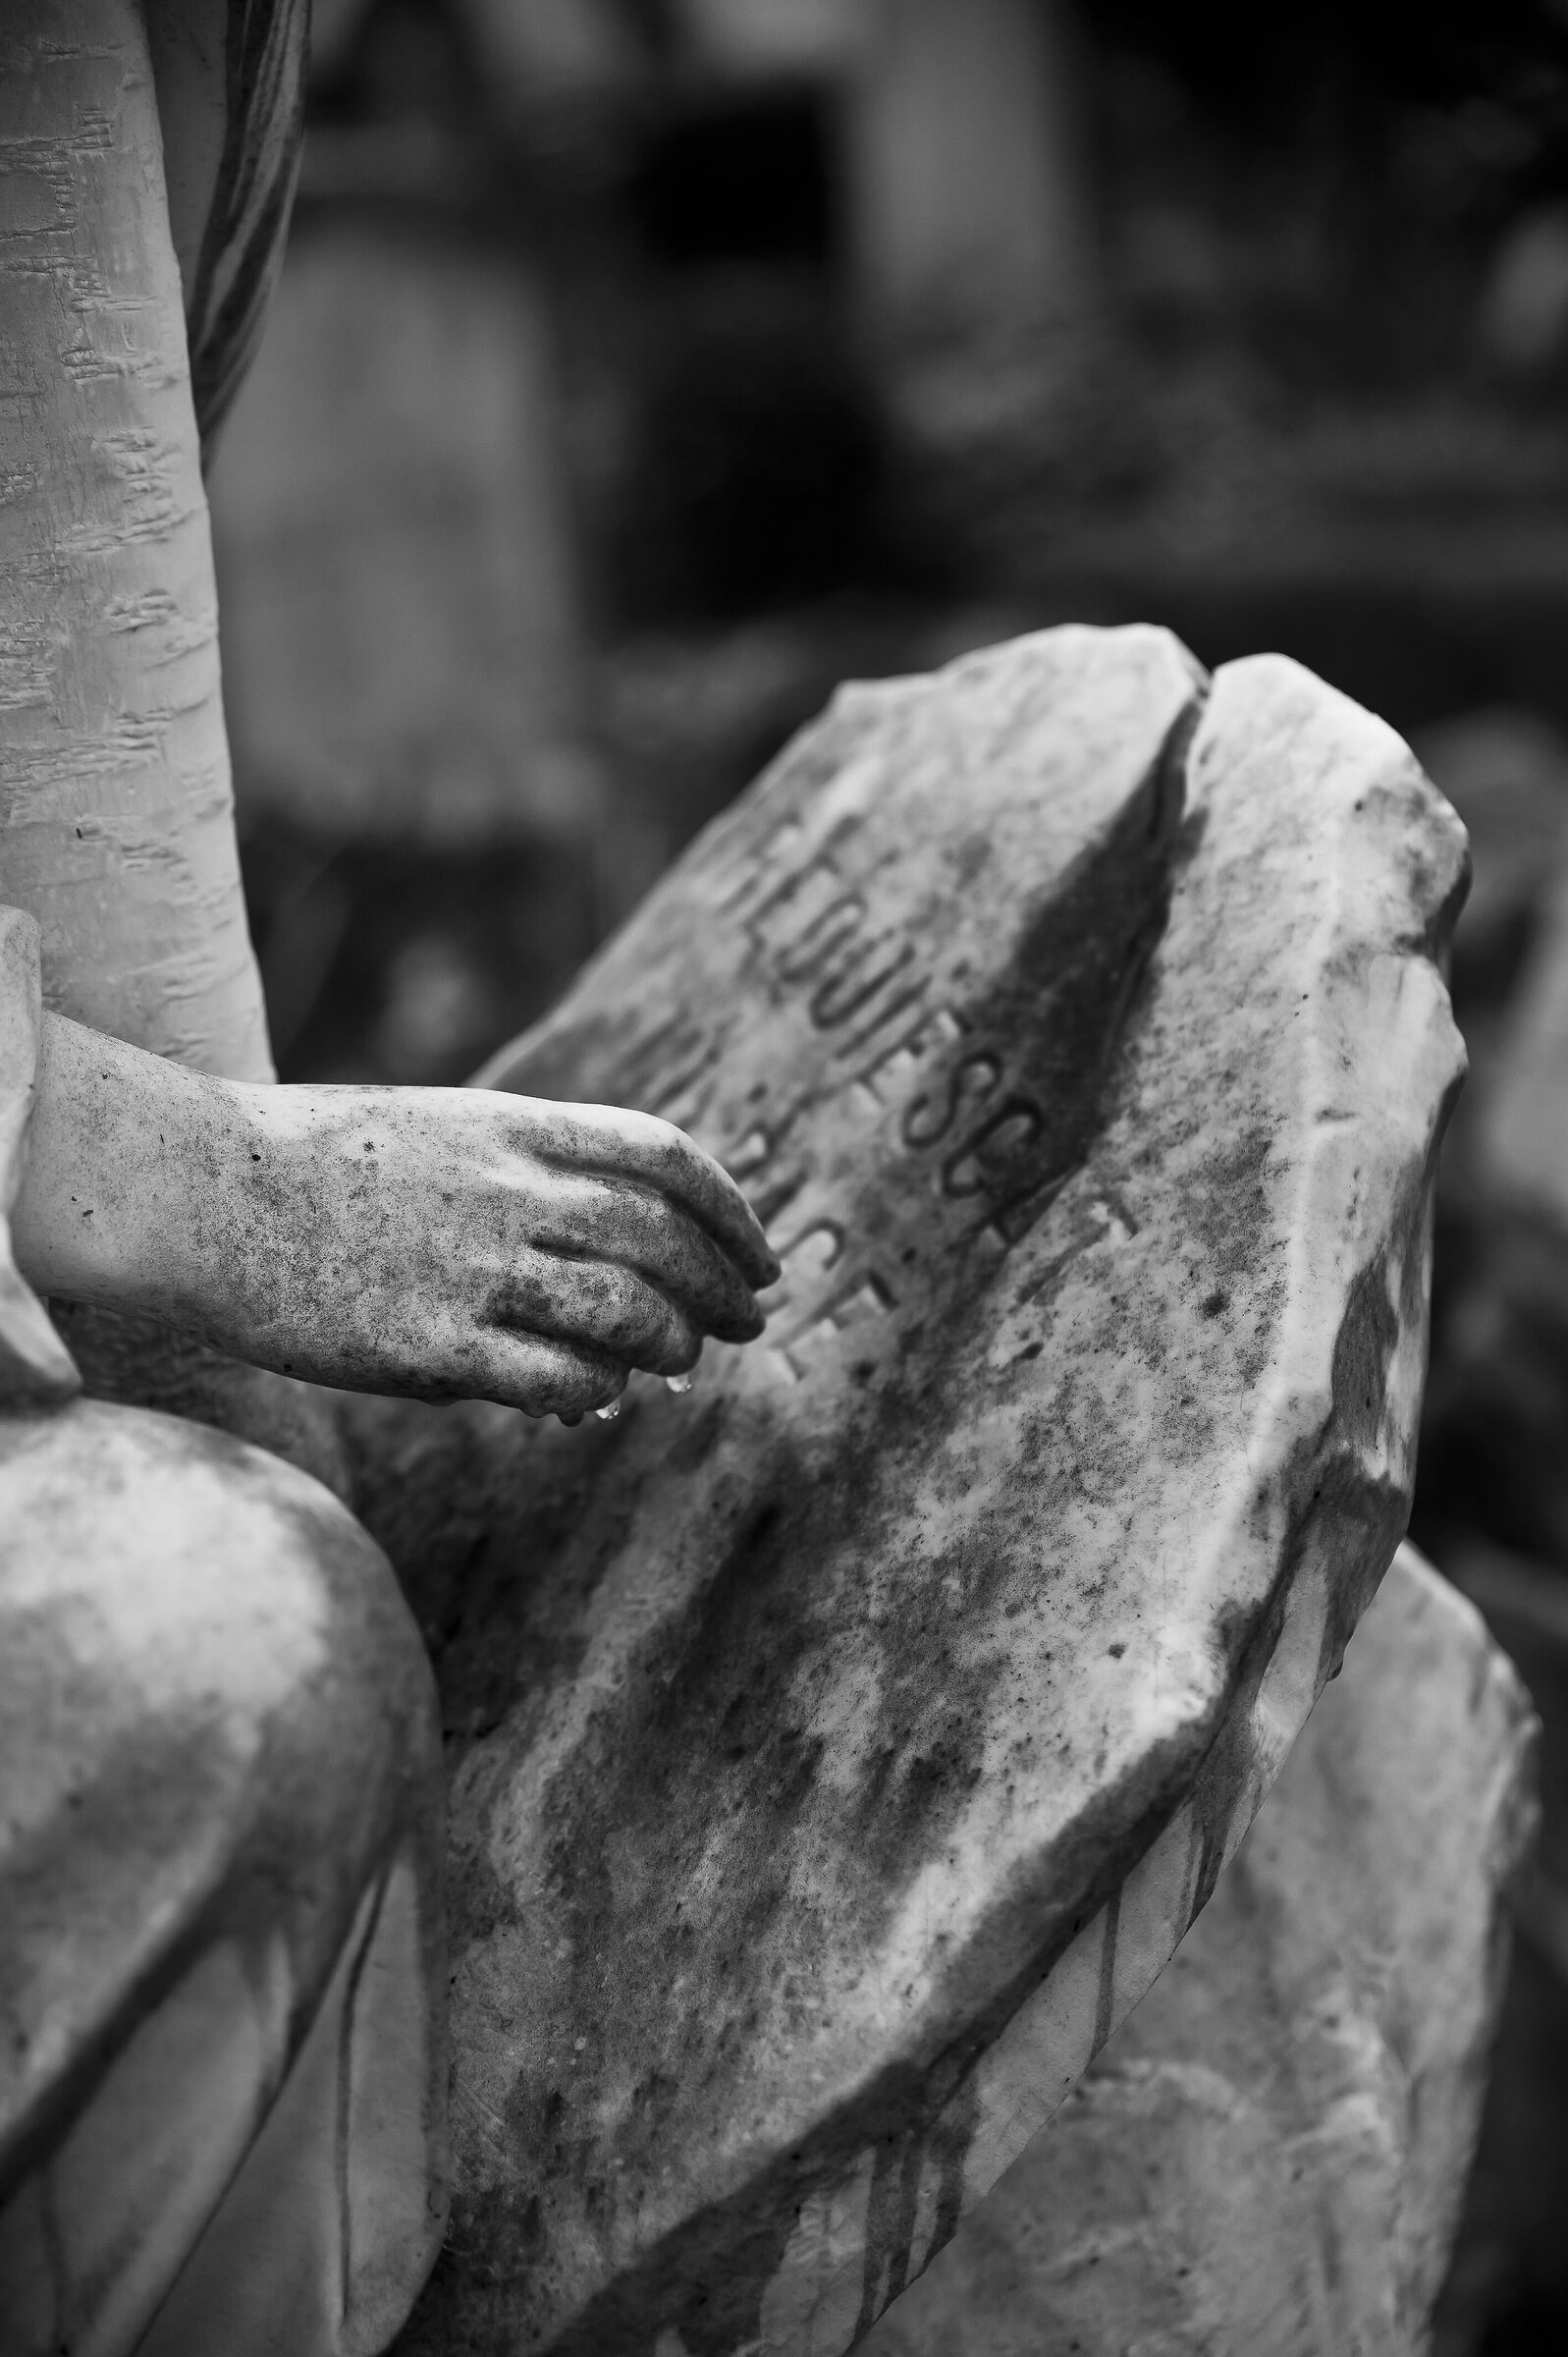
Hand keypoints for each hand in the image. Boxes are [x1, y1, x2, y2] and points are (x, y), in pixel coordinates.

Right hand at [14, 1020, 778, 1417]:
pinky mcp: (433, 1344)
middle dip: (724, 1287)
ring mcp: (476, 1268)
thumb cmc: (317, 1164)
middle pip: (664, 1240)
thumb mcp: (442, 1131)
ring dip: (671, 1345)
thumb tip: (611, 1253)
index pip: (665, 1156)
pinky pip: (555, 1379)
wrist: (203, 1191)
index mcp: (516, 1126)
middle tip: (746, 1322)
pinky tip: (596, 1399)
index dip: (732, 1209)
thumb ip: (529, 1176)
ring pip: (628, 1315)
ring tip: (678, 1365)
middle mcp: (512, 1191)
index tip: (759, 1255)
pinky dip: (595, 1392)